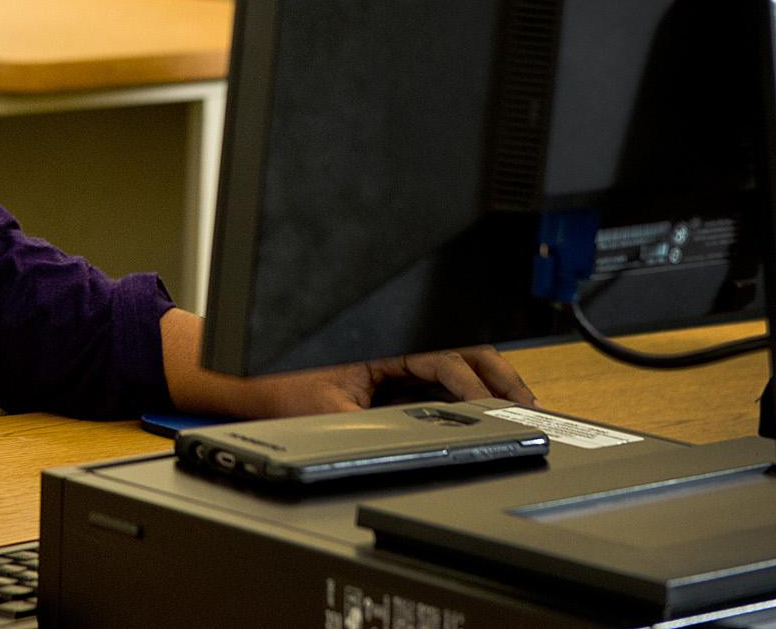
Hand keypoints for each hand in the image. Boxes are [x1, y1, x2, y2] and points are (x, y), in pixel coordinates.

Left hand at [230, 347, 538, 417]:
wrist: (247, 382)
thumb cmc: (278, 383)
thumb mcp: (328, 410)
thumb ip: (371, 424)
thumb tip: (412, 439)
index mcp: (381, 336)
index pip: (442, 355)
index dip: (472, 385)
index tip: (496, 409)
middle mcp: (391, 336)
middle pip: (459, 348)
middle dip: (497, 374)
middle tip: (528, 404)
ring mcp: (393, 349)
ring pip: (453, 357)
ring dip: (486, 379)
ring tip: (517, 406)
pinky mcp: (390, 366)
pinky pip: (436, 371)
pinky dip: (465, 387)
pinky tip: (484, 409)